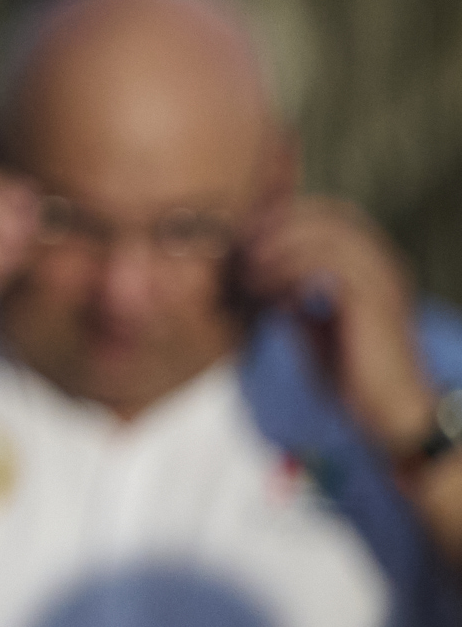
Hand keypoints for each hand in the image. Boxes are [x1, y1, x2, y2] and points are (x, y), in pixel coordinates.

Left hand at [243, 197, 437, 459]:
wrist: (387, 413)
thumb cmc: (349, 374)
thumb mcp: (310, 325)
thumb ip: (290, 296)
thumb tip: (250, 275)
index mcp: (370, 265)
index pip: (326, 214)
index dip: (281, 218)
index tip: (240, 238)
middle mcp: (383, 264)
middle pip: (328, 213)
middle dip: (277, 225)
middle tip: (239, 247)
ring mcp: (384, 279)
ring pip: (329, 232)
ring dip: (280, 246)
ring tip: (247, 271)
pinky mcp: (378, 300)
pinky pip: (331, 264)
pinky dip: (292, 271)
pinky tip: (268, 292)